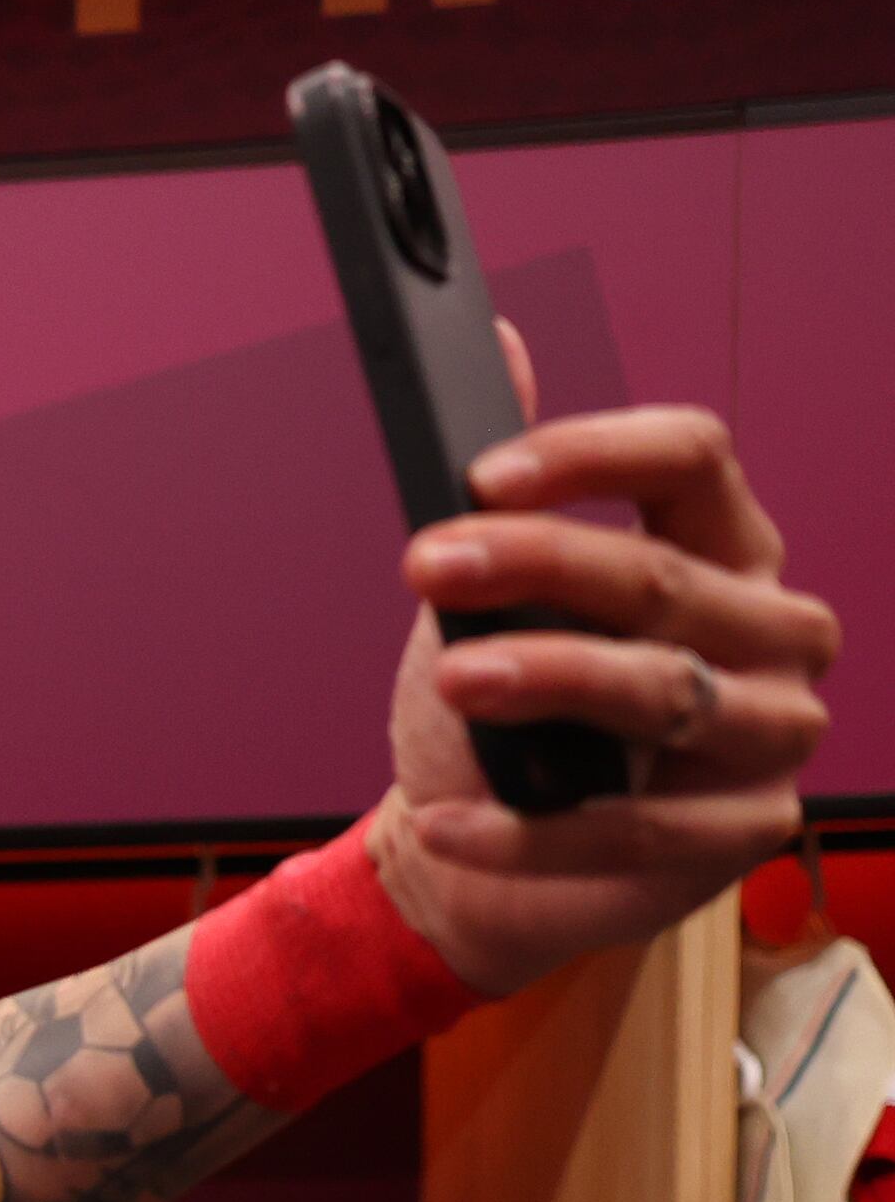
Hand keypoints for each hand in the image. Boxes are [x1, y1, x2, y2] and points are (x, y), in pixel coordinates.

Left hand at [375, 319, 839, 993]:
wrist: (482, 861)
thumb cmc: (504, 718)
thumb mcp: (492, 597)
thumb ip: (507, 486)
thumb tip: (496, 339)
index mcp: (724, 544)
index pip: (691, 458)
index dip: (591, 455)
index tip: (480, 476)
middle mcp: (772, 626)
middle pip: (663, 575)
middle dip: (539, 565)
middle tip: (429, 565)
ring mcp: (772, 728)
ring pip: (666, 690)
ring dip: (552, 679)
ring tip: (456, 678)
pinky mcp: (743, 828)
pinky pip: (638, 829)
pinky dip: (532, 830)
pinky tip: (448, 819)